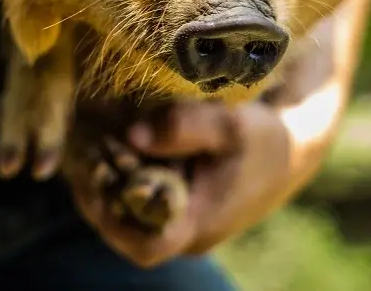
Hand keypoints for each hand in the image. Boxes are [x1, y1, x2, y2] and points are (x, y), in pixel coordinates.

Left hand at [70, 100, 293, 267]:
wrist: (291, 147)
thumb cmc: (263, 139)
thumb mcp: (231, 124)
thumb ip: (184, 127)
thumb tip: (131, 135)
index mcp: (199, 223)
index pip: (146, 245)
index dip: (110, 220)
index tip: (91, 180)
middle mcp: (187, 232)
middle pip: (128, 229)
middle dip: (97, 195)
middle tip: (79, 155)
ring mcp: (183, 220)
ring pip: (131, 215)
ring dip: (105, 185)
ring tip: (85, 148)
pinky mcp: (181, 204)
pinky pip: (141, 200)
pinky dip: (121, 177)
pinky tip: (106, 147)